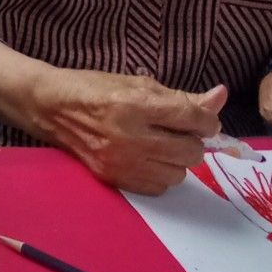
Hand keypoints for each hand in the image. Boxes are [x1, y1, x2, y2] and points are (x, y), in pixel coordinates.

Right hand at [34, 68, 225, 194]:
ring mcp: (121, 162)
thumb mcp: (137, 84)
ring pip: (178, 173)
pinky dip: (159, 174)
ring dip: (176, 159)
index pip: (194, 119)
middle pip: (192, 151)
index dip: (205, 119)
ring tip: (159, 145)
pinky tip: (147, 159)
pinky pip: (159, 187)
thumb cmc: (94, 88)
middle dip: (190, 140)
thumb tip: (221, 96)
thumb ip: (182, 96)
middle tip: (174, 131)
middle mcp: (130, 137)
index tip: (197, 118)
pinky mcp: (114, 178)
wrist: (50, 108)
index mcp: (135, 105)